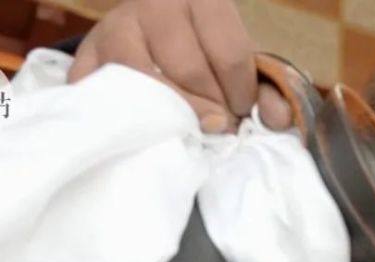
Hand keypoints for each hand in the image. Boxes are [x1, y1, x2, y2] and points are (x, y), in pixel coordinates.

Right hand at [68, 0, 291, 132]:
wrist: (146, 36)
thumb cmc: (203, 54)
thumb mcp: (239, 63)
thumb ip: (268, 90)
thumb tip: (279, 119)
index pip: (229, 54)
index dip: (241, 94)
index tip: (241, 109)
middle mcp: (154, 4)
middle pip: (190, 70)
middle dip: (212, 109)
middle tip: (217, 123)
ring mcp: (114, 29)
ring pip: (148, 83)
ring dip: (176, 117)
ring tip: (189, 128)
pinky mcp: (87, 59)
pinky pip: (109, 97)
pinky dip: (133, 121)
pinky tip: (152, 129)